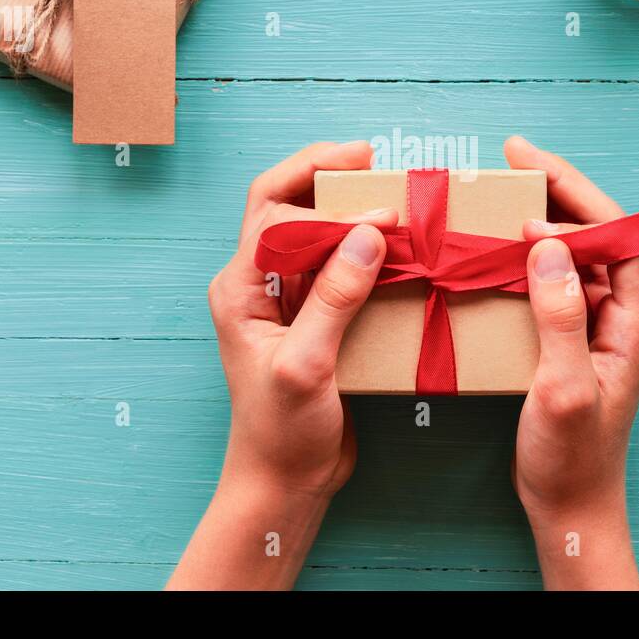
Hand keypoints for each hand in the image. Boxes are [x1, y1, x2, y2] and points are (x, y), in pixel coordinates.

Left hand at [168, 141, 396, 589]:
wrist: (285, 483)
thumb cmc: (279, 432)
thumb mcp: (305, 365)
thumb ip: (334, 298)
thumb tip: (370, 234)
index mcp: (240, 288)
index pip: (275, 214)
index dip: (327, 203)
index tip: (381, 211)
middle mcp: (258, 283)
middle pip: (285, 204)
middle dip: (324, 175)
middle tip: (371, 156)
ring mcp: (288, 299)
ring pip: (314, 231)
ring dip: (349, 209)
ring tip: (389, 191)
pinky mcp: (317, 317)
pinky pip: (339, 267)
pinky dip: (366, 249)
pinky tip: (398, 245)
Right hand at [504, 136, 638, 589]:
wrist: (567, 504)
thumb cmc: (572, 457)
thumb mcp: (564, 389)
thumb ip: (560, 318)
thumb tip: (546, 245)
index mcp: (634, 322)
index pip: (623, 236)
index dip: (582, 200)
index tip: (533, 180)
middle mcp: (621, 314)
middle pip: (601, 231)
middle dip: (560, 188)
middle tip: (514, 154)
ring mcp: (595, 323)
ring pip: (574, 250)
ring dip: (541, 214)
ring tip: (502, 185)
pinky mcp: (568, 335)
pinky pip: (551, 278)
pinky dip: (525, 252)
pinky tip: (495, 244)